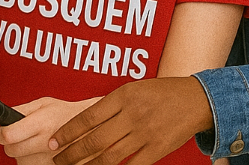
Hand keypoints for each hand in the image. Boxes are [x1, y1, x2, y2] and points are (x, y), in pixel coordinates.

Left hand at [0, 97, 99, 164]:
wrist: (92, 128)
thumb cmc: (66, 113)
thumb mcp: (44, 103)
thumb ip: (22, 109)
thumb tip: (2, 116)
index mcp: (41, 123)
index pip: (8, 135)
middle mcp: (46, 143)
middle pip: (12, 151)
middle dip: (9, 144)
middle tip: (16, 136)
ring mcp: (51, 159)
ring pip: (21, 162)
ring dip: (23, 154)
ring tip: (35, 143)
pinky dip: (34, 162)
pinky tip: (42, 152)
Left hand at [51, 77, 212, 164]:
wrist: (195, 99)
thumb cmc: (158, 93)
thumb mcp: (131, 89)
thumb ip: (109, 105)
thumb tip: (84, 123)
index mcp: (122, 96)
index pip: (87, 117)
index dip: (67, 132)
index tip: (53, 142)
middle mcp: (131, 115)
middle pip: (94, 139)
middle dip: (71, 153)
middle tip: (57, 159)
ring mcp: (145, 134)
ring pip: (109, 156)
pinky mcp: (157, 149)